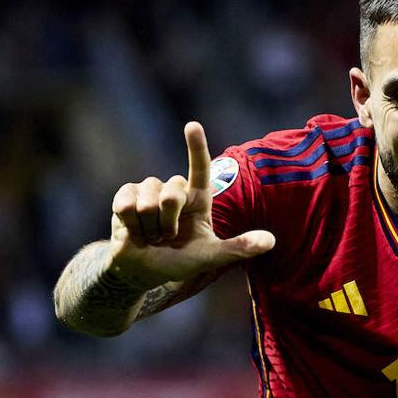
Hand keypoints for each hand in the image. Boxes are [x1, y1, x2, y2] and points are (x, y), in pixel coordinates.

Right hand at [108, 121, 274, 288]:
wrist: (143, 271)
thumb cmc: (179, 262)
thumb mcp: (211, 257)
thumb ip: (239, 247)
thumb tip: (271, 241)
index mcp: (198, 198)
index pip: (200, 168)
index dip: (196, 147)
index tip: (192, 125)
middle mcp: (174, 188)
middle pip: (171, 194)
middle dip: (168, 223)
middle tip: (167, 238)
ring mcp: (148, 190)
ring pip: (149, 201)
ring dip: (149, 227)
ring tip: (151, 235)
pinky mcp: (125, 195)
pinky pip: (127, 205)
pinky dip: (131, 226)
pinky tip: (132, 231)